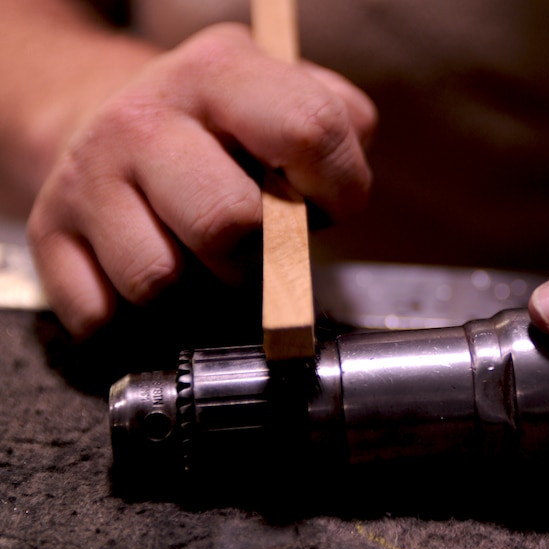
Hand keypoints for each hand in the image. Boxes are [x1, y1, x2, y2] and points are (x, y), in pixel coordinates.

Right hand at [27, 23, 375, 337]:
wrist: (109, 128)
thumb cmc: (222, 134)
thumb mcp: (286, 99)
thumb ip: (338, 128)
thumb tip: (337, 192)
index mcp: (221, 73)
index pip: (310, 131)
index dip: (340, 187)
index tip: (331, 203)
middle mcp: (144, 117)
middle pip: (229, 223)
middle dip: (258, 252)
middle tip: (253, 237)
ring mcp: (88, 176)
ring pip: (159, 281)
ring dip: (193, 286)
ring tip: (195, 250)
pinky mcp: (50, 233)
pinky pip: (102, 315)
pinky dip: (133, 315)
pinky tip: (144, 267)